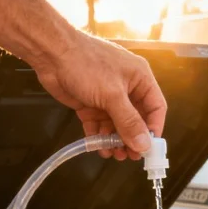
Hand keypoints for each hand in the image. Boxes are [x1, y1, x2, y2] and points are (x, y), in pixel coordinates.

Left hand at [31, 31, 166, 160]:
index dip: (153, 129)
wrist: (52, 53)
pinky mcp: (91, 102)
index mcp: (140, 78)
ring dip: (114, 140)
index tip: (147, 148)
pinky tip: (97, 145)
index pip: (155, 108)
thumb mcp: (112, 95)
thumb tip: (143, 144)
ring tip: (111, 152)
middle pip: (136, 119)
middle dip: (131, 138)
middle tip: (127, 155)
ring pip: (116, 125)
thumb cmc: (85, 63)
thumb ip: (129, 122)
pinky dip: (98, 135)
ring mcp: (107, 95)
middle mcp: (126, 87)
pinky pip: (99, 124)